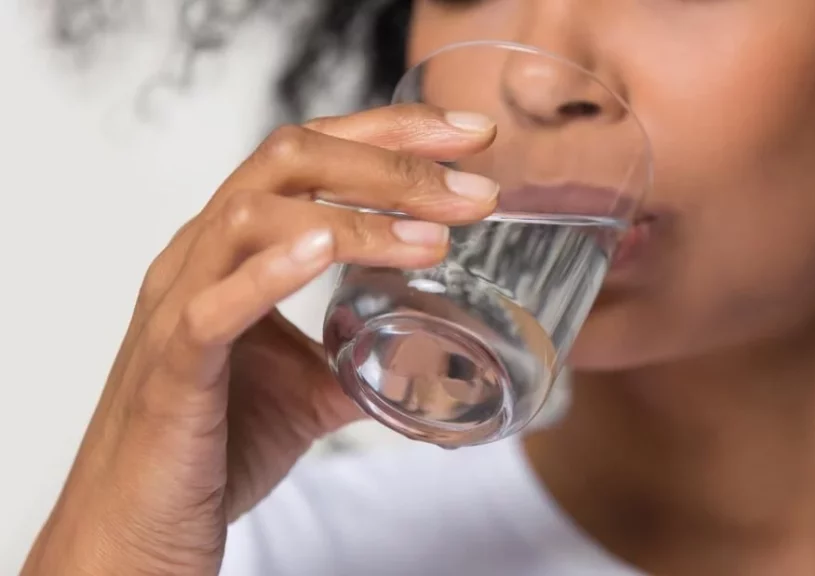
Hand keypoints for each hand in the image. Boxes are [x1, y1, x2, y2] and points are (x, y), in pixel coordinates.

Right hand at [21, 105, 497, 575]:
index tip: (470, 136)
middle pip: (289, 160)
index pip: (312, 154)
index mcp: (235, 248)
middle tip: (474, 191)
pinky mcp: (173, 368)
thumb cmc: (215, 444)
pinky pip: (212, 306)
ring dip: (355, 219)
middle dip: (392, 164)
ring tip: (433, 239)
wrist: (140, 527)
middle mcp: (203, 257)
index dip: (391, 133)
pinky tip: (325, 250)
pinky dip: (271, 272)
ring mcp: (180, 304)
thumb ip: (364, 355)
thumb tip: (433, 350)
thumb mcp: (311, 387)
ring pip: (254, 217)